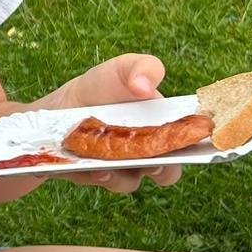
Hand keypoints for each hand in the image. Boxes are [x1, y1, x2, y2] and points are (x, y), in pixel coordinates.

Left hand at [51, 52, 181, 194]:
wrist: (54, 112)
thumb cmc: (99, 89)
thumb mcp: (120, 70)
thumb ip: (141, 68)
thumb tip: (145, 85)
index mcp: (164, 126)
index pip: (191, 141)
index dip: (197, 145)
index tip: (191, 142)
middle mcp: (148, 152)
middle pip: (168, 171)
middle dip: (163, 170)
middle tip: (154, 163)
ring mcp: (122, 167)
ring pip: (132, 180)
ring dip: (122, 174)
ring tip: (107, 164)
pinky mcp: (97, 177)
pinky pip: (100, 182)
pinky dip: (96, 174)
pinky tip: (88, 165)